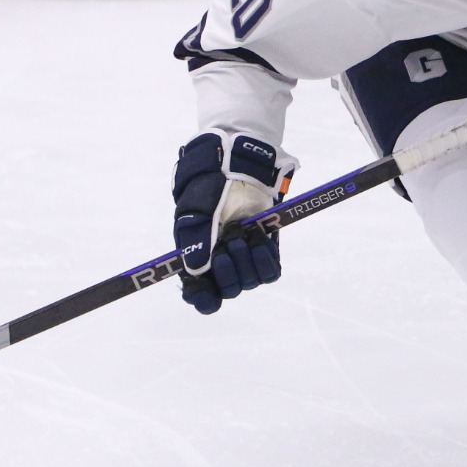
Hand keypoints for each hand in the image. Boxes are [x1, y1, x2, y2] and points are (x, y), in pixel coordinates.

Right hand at [173, 132, 295, 313]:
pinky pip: (270, 271)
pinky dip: (265, 258)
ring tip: (242, 233)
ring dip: (247, 261)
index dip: (202, 298)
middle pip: (229, 290)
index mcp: (198, 260)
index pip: (201, 296)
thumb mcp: (195, 213)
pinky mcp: (266, 249)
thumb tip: (196, 271)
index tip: (204, 291)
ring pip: (250, 281)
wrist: (236, 167)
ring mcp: (246, 257)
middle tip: (227, 245)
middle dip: (228, 271)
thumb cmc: (208, 189)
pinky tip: (258, 238)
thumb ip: (195, 243)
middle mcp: (222, 263)